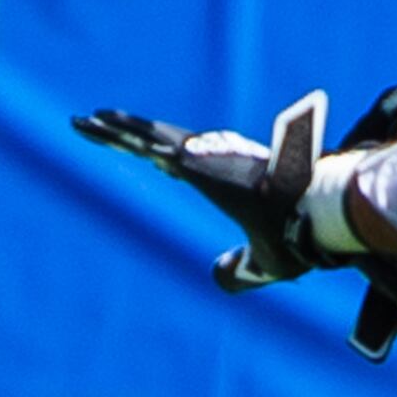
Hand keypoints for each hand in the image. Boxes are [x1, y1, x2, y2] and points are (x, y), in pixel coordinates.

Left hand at [72, 87, 348, 292]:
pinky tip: (95, 123)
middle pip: (159, 145)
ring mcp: (203, 156)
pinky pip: (144, 141)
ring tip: (83, 122)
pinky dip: (117, 132)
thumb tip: (216, 275)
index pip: (188, 167)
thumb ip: (240, 270)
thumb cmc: (299, 234)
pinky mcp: (192, 159)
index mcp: (229, 181)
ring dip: (113, 130)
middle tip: (99, 126)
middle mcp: (215, 161)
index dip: (165, 160)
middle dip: (128, 137)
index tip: (150, 159)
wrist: (313, 210)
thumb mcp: (265, 263)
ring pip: (146, 138)